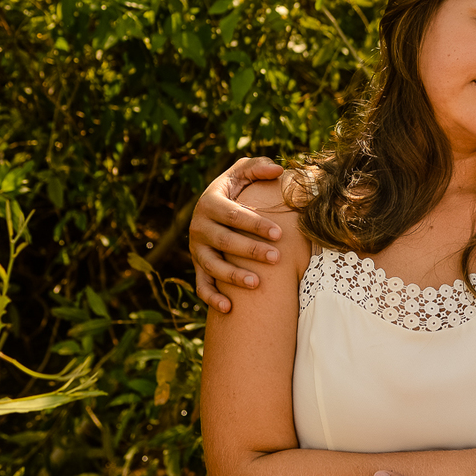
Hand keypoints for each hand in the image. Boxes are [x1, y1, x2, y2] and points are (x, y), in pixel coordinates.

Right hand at [190, 156, 284, 312]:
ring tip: (257, 284)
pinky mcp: (197, 266)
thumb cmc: (236, 188)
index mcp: (210, 203)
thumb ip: (258, 167)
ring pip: (212, 266)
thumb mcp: (243, 172)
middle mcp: (199, 226)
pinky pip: (201, 285)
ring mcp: (197, 249)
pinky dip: (212, 298)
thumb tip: (278, 168)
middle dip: (251, 251)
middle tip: (277, 258)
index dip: (256, 224)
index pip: (234, 215)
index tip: (279, 233)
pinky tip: (229, 309)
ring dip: (233, 276)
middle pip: (225, 242)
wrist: (214, 207)